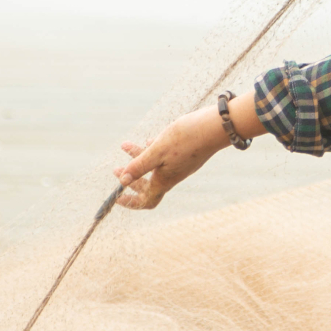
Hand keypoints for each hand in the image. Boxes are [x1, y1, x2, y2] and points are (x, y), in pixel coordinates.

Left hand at [114, 106, 234, 209]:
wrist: (215, 127)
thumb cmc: (186, 139)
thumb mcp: (157, 151)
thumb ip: (139, 166)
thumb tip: (122, 181)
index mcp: (165, 180)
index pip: (146, 201)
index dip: (131, 202)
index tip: (117, 196)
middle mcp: (172, 176)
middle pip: (148, 184)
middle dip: (130, 178)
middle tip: (115, 169)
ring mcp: (180, 166)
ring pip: (155, 167)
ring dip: (139, 159)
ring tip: (126, 146)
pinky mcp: (186, 155)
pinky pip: (165, 158)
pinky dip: (153, 151)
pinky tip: (148, 141)